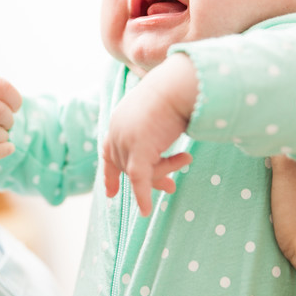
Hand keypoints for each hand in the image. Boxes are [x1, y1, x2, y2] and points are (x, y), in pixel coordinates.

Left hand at [102, 54, 197, 216]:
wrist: (178, 84)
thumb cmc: (175, 91)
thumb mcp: (159, 112)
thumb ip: (156, 129)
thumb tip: (165, 132)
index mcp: (119, 120)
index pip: (109, 152)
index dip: (110, 173)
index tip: (111, 193)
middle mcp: (117, 131)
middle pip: (128, 167)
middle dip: (152, 178)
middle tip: (171, 188)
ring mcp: (125, 141)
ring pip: (140, 172)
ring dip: (165, 172)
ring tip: (187, 159)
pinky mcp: (138, 151)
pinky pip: (140, 180)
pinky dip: (143, 197)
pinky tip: (146, 211)